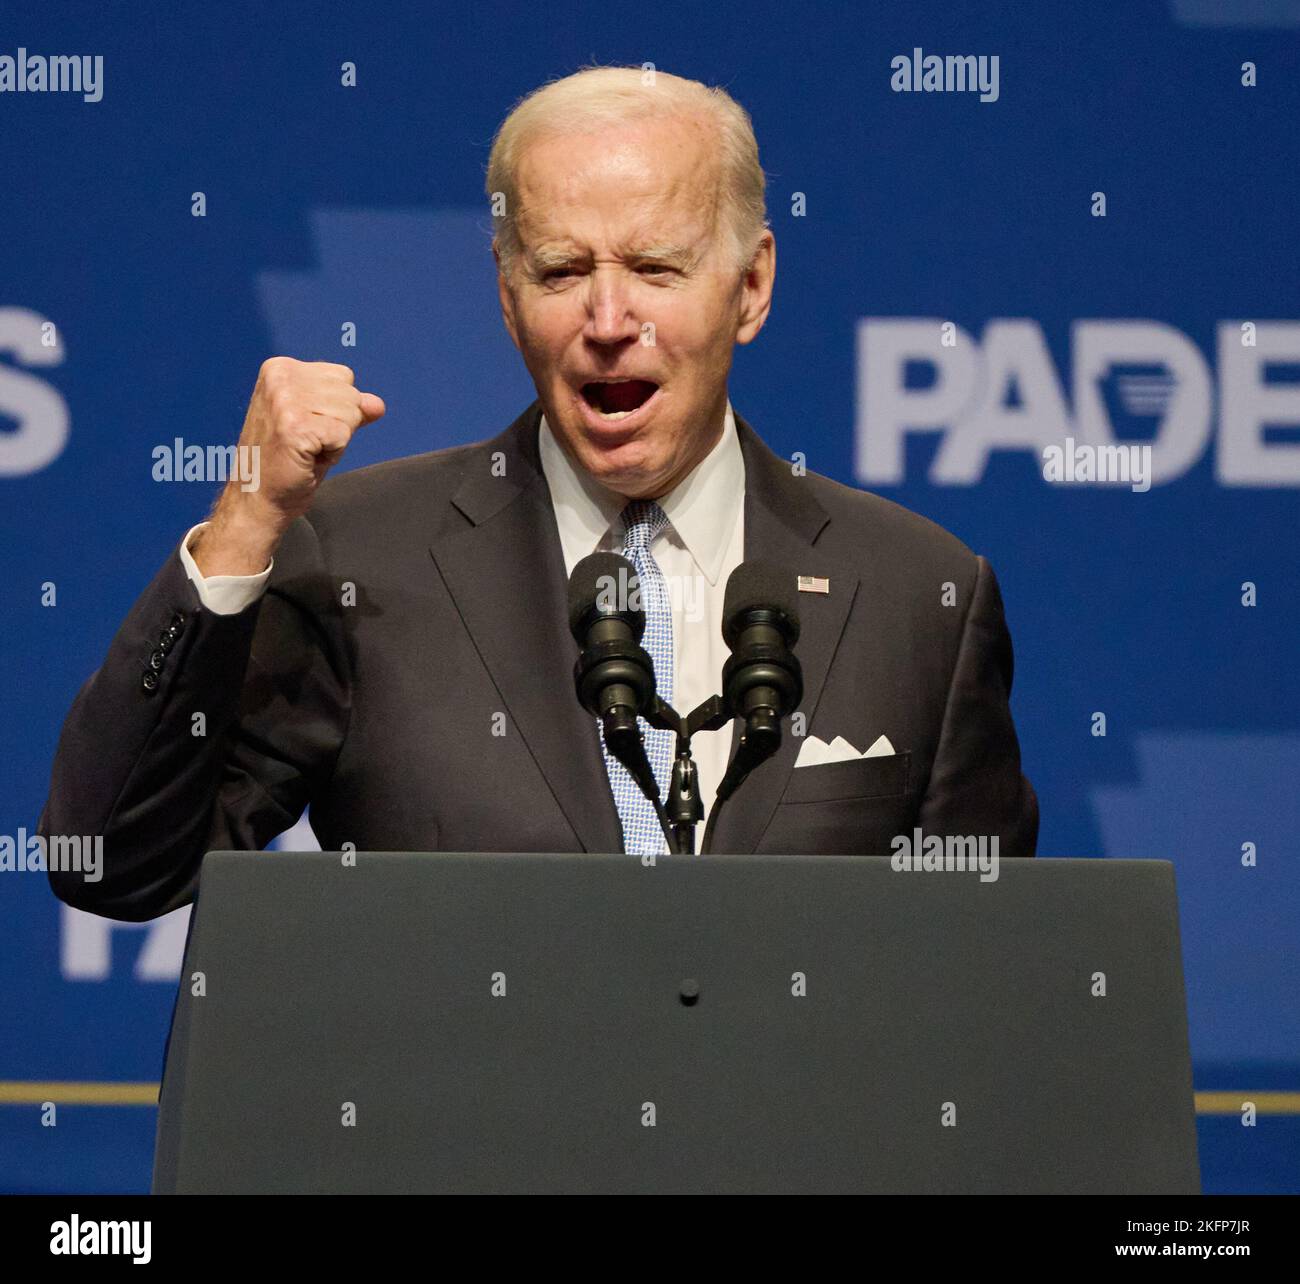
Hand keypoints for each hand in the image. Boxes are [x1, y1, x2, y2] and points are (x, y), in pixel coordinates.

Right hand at [192, 357, 384, 575]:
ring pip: (350, 413)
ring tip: (306, 450)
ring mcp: (285, 400)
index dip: (335, 410)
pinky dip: (333, 454)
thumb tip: (377, 405)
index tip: (306, 427)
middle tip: (307, 442)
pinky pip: (343, 435)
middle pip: (350, 393)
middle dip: (339, 424)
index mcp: (280, 367)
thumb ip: (348, 408)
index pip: (343, 376)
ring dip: (336, 440)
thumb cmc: (286, 461)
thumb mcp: (320, 423)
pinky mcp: (295, 426)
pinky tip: (307, 459)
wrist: (257, 498)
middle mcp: (280, 377)